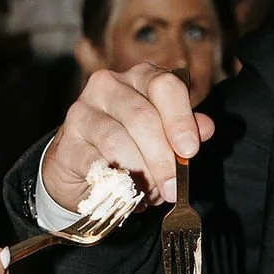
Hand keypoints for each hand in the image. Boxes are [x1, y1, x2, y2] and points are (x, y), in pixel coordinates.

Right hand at [42, 66, 213, 211]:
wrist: (79, 165)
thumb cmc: (129, 145)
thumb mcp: (163, 135)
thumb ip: (185, 130)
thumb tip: (206, 127)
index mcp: (140, 77)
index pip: (165, 86)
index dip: (180, 119)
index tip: (189, 151)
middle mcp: (108, 85)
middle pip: (142, 117)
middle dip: (162, 158)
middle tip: (173, 188)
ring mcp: (83, 111)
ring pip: (118, 142)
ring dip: (140, 173)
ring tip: (151, 194)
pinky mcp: (67, 141)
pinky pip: (95, 165)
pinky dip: (116, 184)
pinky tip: (127, 196)